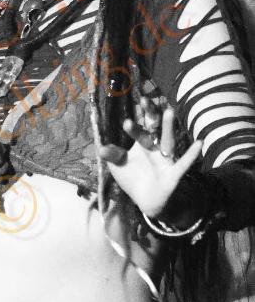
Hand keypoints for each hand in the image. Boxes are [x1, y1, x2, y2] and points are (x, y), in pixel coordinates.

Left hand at [98, 98, 202, 218]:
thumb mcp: (120, 166)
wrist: (148, 202)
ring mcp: (166, 159)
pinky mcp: (173, 174)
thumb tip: (101, 148)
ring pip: (167, 141)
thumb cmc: (134, 178)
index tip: (137, 99)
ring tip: (170, 112)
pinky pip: (183, 164)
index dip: (139, 114)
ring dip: (167, 127)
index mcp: (143, 143)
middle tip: (145, 100)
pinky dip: (191, 155)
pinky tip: (199, 143)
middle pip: (153, 128)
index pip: (141, 125)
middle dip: (150, 115)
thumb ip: (113, 156)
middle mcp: (156, 147)